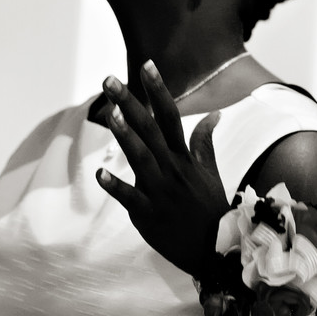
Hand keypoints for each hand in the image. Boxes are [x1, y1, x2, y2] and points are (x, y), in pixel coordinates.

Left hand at [96, 60, 228, 278]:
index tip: (147, 65)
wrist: (216, 250)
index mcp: (184, 158)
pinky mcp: (148, 214)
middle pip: (149, 130)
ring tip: (110, 114)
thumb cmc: (210, 209)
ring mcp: (161, 191)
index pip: (170, 116)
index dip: (158, 90)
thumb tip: (213, 115)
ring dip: (125, 136)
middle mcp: (172, 169)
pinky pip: (131, 198)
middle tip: (108, 79)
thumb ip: (204, 144)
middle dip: (129, 103)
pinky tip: (100, 174)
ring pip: (141, 159)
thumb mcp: (211, 173)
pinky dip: (116, 186)